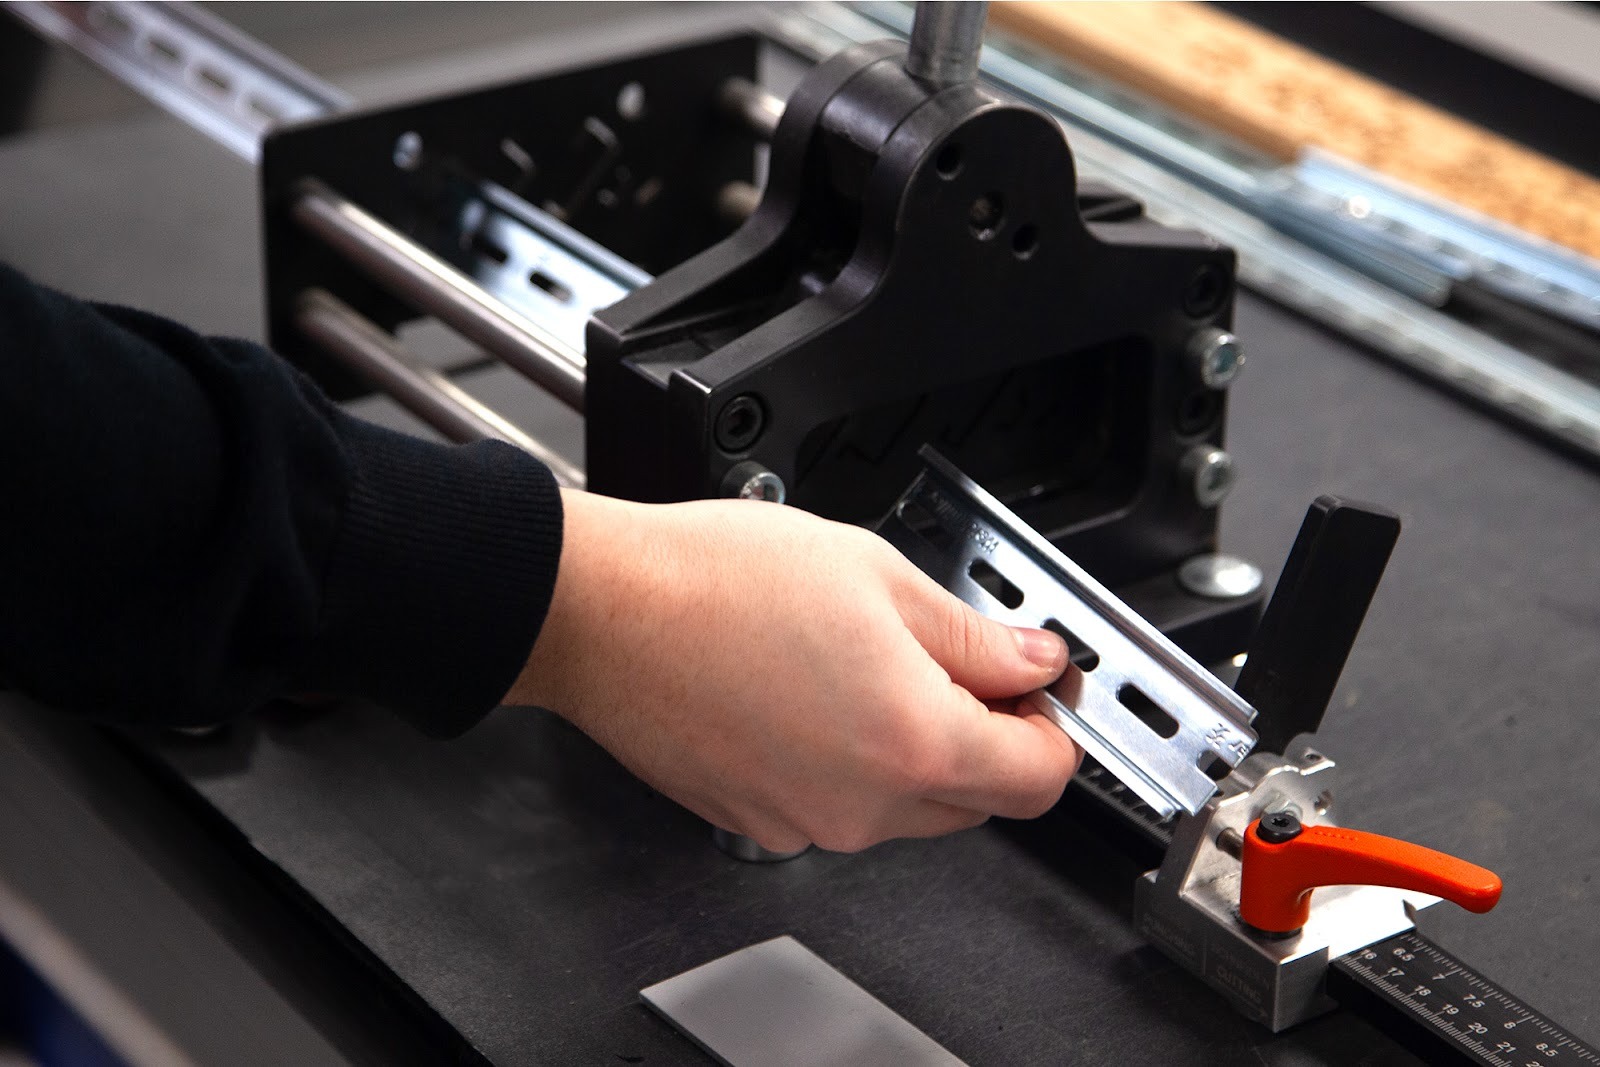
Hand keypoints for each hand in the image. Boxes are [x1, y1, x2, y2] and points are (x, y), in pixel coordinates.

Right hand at [505, 490, 1082, 853]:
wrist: (601, 612)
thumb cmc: (714, 583)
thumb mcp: (877, 574)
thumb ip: (974, 634)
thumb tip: (1031, 660)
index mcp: (913, 742)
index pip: (1040, 777)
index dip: (1053, 727)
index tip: (1039, 687)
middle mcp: (864, 805)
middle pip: (977, 799)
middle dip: (986, 735)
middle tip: (957, 659)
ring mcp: (806, 823)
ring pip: (905, 805)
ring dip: (913, 747)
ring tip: (864, 660)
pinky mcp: (757, 820)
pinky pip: (836, 805)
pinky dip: (846, 761)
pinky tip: (811, 690)